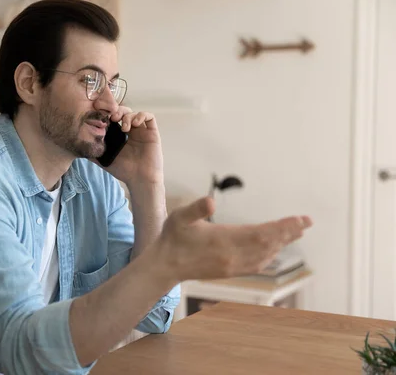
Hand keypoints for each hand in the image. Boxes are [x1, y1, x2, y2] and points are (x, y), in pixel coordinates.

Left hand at [95, 106, 163, 185]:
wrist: (140, 180)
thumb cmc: (124, 171)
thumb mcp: (104, 160)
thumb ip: (93, 153)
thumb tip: (78, 149)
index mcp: (121, 135)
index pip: (115, 118)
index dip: (109, 114)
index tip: (103, 117)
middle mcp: (132, 132)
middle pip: (125, 112)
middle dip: (118, 111)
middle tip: (112, 118)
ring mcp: (142, 132)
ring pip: (135, 113)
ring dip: (128, 115)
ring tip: (124, 127)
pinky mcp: (152, 133)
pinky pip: (149, 117)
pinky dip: (141, 116)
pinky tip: (134, 124)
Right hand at [159, 197, 312, 281]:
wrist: (164, 266)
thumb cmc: (172, 238)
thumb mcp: (179, 217)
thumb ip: (196, 208)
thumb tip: (211, 200)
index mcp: (224, 240)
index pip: (262, 233)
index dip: (283, 226)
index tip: (301, 219)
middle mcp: (233, 256)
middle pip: (269, 245)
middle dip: (289, 232)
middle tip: (307, 222)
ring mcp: (232, 266)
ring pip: (266, 255)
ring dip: (282, 243)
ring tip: (296, 232)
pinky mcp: (229, 272)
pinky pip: (257, 264)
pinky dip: (270, 255)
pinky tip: (275, 250)